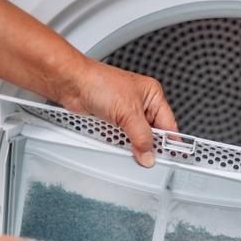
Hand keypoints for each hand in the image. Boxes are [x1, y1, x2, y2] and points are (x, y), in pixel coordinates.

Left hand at [58, 59, 177, 167]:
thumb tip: (148, 154)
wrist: (71, 83)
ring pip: (136, 137)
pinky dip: (120, 144)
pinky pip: (121, 137)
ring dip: (133, 145)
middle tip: (148, 158)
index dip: (169, 141)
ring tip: (132, 151)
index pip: (168, 123)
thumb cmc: (98, 82)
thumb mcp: (128, 113)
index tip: (169, 157)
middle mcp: (140, 103)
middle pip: (152, 133)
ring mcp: (125, 112)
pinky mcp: (112, 120)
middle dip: (148, 145)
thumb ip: (141, 137)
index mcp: (152, 95)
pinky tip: (119, 147)